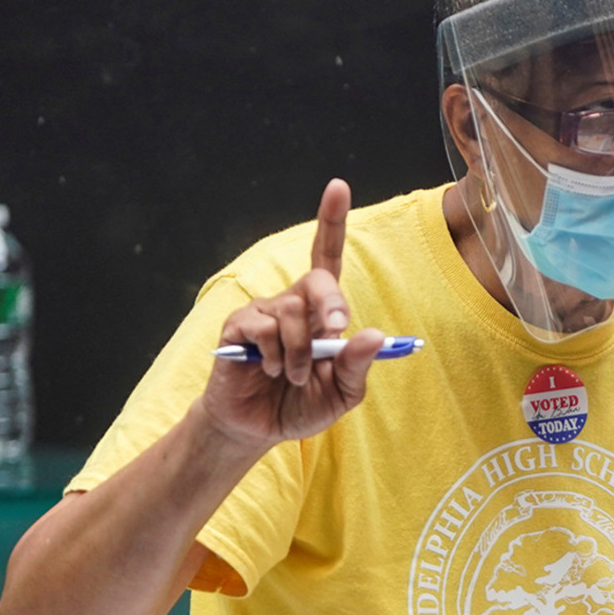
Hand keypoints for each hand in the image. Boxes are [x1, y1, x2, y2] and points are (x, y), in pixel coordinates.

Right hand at [201, 179, 383, 450]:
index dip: (331, 221)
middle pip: (316, 281)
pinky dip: (275, 356)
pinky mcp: (239, 328)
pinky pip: (264, 329)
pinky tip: (269, 370)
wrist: (258, 428)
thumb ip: (356, 365)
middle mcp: (292, 304)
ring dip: (300, 354)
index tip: (337, 186)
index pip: (327, 258)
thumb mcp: (341, 392)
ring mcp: (263, 313)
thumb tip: (375, 335)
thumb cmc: (301, 405)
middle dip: (331, 304)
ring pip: (293, 314)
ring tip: (293, 377)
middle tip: (335, 330)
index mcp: (319, 312)